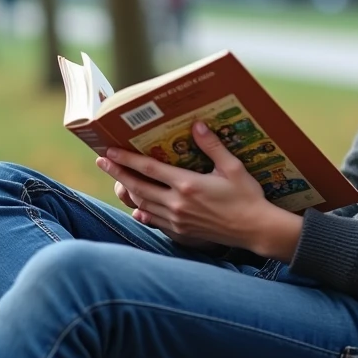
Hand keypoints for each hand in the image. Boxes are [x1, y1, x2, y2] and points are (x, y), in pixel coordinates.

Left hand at [95, 121, 303, 258]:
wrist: (255, 230)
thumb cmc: (247, 196)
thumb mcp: (232, 167)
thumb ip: (212, 146)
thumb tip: (196, 125)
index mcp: (187, 185)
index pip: (148, 169)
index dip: (126, 159)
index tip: (109, 151)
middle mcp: (177, 203)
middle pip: (138, 187)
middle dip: (118, 173)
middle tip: (102, 161)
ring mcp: (177, 220)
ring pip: (143, 204)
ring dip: (128, 191)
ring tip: (118, 179)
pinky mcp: (182, 232)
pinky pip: (155, 221)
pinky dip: (143, 212)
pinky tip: (138, 208)